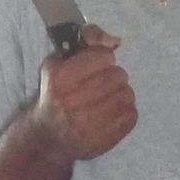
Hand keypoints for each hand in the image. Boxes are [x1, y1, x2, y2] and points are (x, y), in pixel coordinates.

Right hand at [32, 24, 136, 159]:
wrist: (48, 137)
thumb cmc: (55, 94)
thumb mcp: (59, 63)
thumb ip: (87, 43)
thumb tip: (114, 40)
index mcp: (61, 78)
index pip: (103, 56)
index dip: (103, 59)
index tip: (97, 65)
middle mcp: (73, 100)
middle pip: (118, 75)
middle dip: (113, 76)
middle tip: (104, 83)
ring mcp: (88, 123)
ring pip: (127, 95)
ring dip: (121, 94)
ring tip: (108, 98)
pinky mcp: (103, 139)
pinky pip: (131, 115)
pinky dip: (126, 112)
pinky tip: (112, 113)